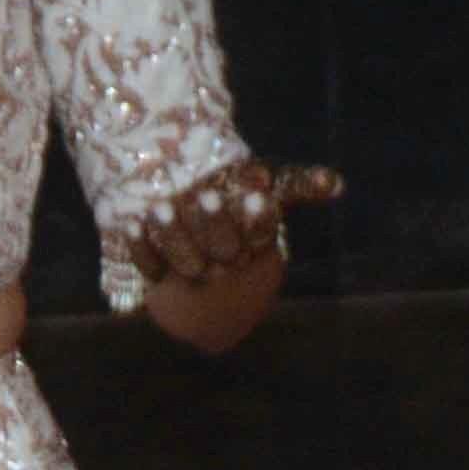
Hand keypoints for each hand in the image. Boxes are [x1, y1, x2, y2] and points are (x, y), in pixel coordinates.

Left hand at [116, 156, 342, 287]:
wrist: (207, 284)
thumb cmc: (240, 215)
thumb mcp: (270, 196)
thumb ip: (299, 185)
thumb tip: (337, 185)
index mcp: (255, 249)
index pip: (261, 237)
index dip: (258, 220)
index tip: (257, 196)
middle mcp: (226, 265)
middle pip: (223, 249)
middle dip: (215, 224)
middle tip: (207, 196)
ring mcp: (193, 273)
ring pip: (186, 259)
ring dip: (174, 235)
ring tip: (162, 207)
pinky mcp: (161, 278)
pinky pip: (150, 267)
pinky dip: (141, 248)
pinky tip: (131, 225)